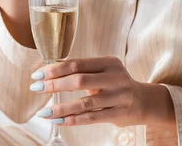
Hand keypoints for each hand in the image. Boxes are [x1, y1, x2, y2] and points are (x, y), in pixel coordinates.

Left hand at [30, 56, 149, 126]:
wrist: (144, 101)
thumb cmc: (116, 83)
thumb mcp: (104, 71)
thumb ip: (83, 71)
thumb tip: (50, 73)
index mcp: (109, 62)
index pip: (77, 63)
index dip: (55, 69)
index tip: (38, 74)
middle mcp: (115, 77)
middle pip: (79, 80)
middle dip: (55, 84)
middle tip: (36, 88)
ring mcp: (118, 96)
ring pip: (85, 103)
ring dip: (62, 107)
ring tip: (44, 112)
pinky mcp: (119, 114)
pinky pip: (92, 117)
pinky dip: (74, 119)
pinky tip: (59, 120)